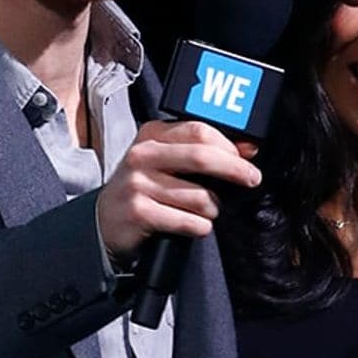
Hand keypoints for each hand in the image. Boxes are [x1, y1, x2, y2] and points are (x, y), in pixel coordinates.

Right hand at [96, 120, 260, 259]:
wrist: (106, 220)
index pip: (199, 131)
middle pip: (202, 157)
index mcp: (152, 135)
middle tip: (252, 179)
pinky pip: (188, 221)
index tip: (249, 157)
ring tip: (204, 211)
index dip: (230, 145)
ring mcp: (138, 184)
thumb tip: (246, 148)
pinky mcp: (139, 212)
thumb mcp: (166, 160)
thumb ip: (202, 150)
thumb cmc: (144, 188)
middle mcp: (142, 155)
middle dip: (236, 169)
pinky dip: (199, 227)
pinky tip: (192, 225)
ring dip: (213, 208)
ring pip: (199, 196)